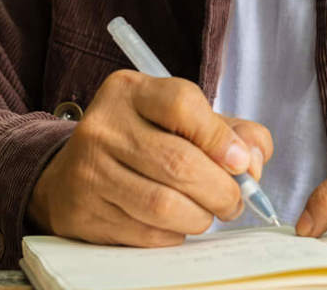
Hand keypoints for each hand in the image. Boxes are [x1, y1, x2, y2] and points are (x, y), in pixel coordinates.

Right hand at [28, 70, 272, 245]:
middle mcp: (103, 127)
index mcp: (131, 92)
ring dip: (201, 217)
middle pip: (179, 163)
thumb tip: (253, 162)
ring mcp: (89, 171)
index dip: (221, 138)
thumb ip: (231, 132)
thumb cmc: (144, 144)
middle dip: (222, 191)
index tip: (241, 162)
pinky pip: (147, 234)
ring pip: (164, 205)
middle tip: (234, 201)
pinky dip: (174, 234)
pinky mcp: (84, 213)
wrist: (74, 175)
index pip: (182, 105)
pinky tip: (176, 224)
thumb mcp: (183, 121)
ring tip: (208, 214)